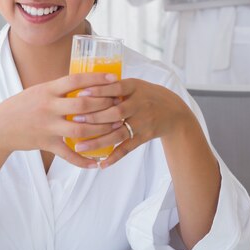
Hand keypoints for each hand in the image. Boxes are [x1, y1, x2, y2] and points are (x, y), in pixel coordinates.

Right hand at [0, 73, 122, 167]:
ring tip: (116, 127)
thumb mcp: (38, 91)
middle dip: (104, 104)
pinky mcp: (47, 143)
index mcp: (48, 90)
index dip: (97, 79)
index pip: (76, 80)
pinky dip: (83, 160)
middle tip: (119, 104)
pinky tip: (97, 162)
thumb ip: (59, 88)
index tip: (114, 79)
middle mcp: (49, 107)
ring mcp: (48, 126)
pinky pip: (68, 154)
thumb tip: (83, 82)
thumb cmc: (21, 106)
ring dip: (101, 129)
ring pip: (81, 128)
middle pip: (83, 104)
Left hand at [67, 78, 194, 167]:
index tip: (80, 94)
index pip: (116, 88)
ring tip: (80, 147)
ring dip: (99, 141)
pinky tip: (101, 163)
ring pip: (118, 133)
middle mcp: (140, 104)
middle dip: (94, 117)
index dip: (99, 91)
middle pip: (116, 112)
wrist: (174, 112)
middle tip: (75, 120)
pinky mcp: (145, 136)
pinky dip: (115, 156)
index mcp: (135, 87)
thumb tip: (84, 87)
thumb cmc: (147, 95)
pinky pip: (128, 148)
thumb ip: (115, 87)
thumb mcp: (136, 85)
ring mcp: (143, 122)